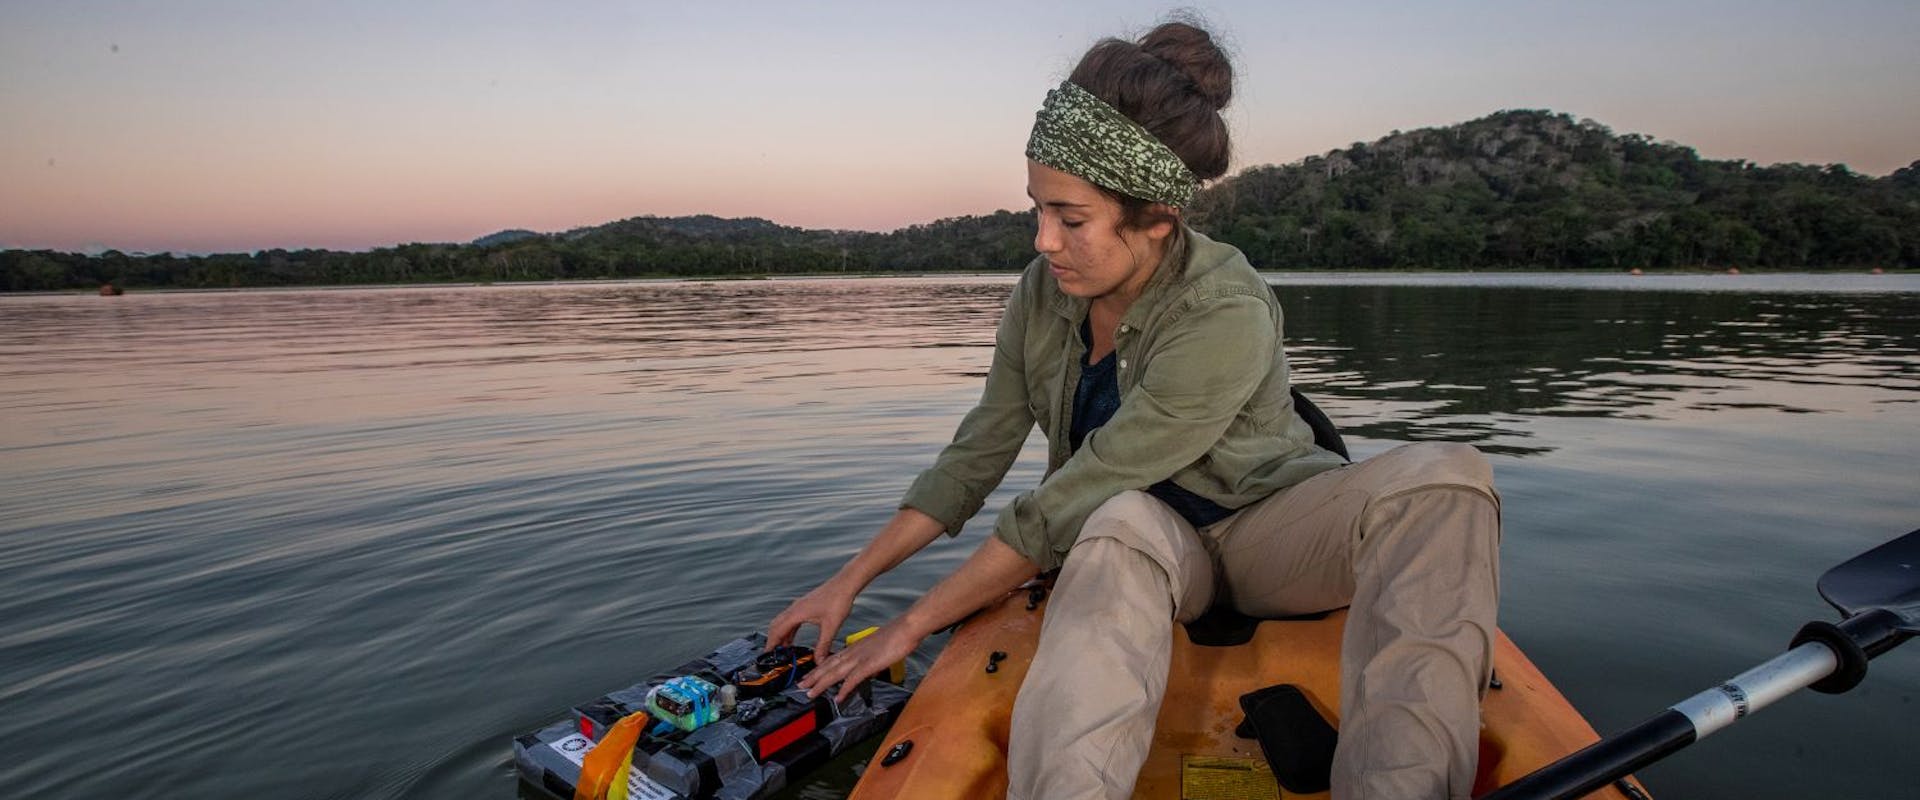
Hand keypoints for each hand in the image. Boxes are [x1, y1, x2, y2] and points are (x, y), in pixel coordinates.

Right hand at [767, 578, 857, 655]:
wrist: (845, 584)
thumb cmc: (838, 600)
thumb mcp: (831, 627)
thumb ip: (823, 646)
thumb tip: (819, 661)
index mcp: (797, 613)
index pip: (777, 630)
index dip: (771, 643)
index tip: (768, 655)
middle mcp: (795, 608)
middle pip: (776, 625)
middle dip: (773, 640)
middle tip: (773, 654)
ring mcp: (799, 606)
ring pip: (782, 622)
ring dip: (780, 635)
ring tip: (783, 649)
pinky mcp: (804, 605)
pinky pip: (790, 619)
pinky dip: (788, 630)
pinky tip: (792, 638)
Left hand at [799, 621, 920, 702]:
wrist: (907, 627)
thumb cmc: (896, 636)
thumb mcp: (877, 649)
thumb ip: (869, 659)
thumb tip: (866, 671)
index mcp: (854, 648)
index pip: (832, 659)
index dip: (819, 669)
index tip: (809, 676)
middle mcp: (853, 652)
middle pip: (828, 666)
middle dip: (813, 677)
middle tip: (801, 686)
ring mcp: (860, 658)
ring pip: (835, 673)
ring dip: (821, 684)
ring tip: (810, 693)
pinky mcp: (869, 664)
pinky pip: (853, 679)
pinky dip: (844, 689)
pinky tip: (838, 697)